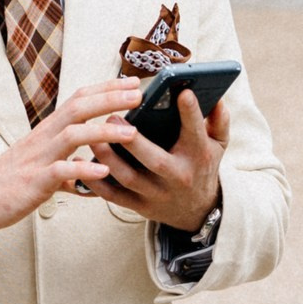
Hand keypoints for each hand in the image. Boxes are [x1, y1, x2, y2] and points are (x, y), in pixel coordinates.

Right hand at [0, 78, 140, 237]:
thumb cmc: (9, 183)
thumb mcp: (42, 168)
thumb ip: (69, 168)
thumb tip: (92, 172)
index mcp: (47, 132)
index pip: (78, 100)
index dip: (106, 89)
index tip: (132, 82)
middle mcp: (43, 138)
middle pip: (78, 108)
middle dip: (110, 99)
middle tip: (138, 93)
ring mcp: (38, 159)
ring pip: (72, 135)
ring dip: (103, 131)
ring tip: (131, 133)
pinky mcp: (33, 182)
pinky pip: (59, 172)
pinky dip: (81, 169)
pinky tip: (102, 171)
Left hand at [92, 90, 228, 230]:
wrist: (196, 211)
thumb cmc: (202, 166)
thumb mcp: (218, 144)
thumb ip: (219, 120)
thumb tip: (217, 96)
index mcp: (199, 157)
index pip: (195, 133)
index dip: (191, 114)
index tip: (182, 92)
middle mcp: (178, 177)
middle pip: (155, 161)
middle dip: (132, 141)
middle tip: (112, 116)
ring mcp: (157, 194)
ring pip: (129, 178)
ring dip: (109, 157)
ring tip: (94, 135)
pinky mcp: (140, 206)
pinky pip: (114, 196)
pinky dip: (96, 182)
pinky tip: (83, 162)